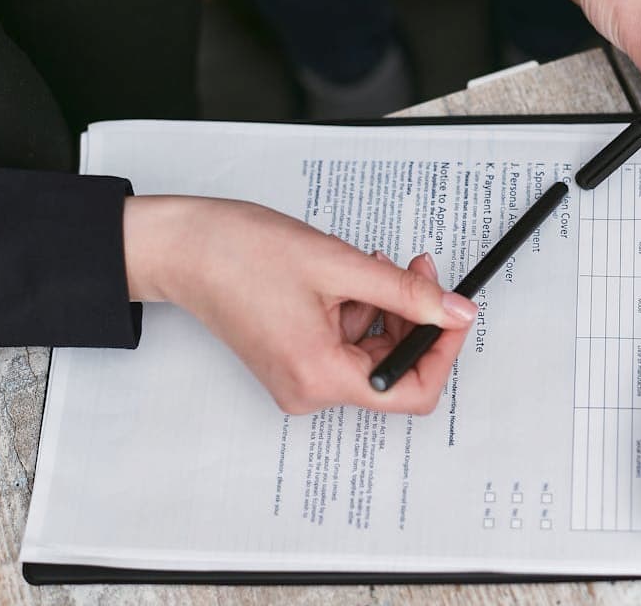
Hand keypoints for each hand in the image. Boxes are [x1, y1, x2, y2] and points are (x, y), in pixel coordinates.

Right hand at [122, 195, 477, 414]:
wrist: (185, 249)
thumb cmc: (241, 253)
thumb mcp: (340, 265)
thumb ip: (406, 293)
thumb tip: (456, 313)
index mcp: (320, 376)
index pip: (411, 392)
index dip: (442, 350)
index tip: (455, 311)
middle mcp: (309, 391)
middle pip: (393, 369)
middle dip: (413, 317)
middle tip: (416, 268)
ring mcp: (300, 380)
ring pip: (372, 352)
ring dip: (384, 308)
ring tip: (366, 265)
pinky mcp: (294, 363)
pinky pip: (347, 345)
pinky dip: (359, 311)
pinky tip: (346, 278)